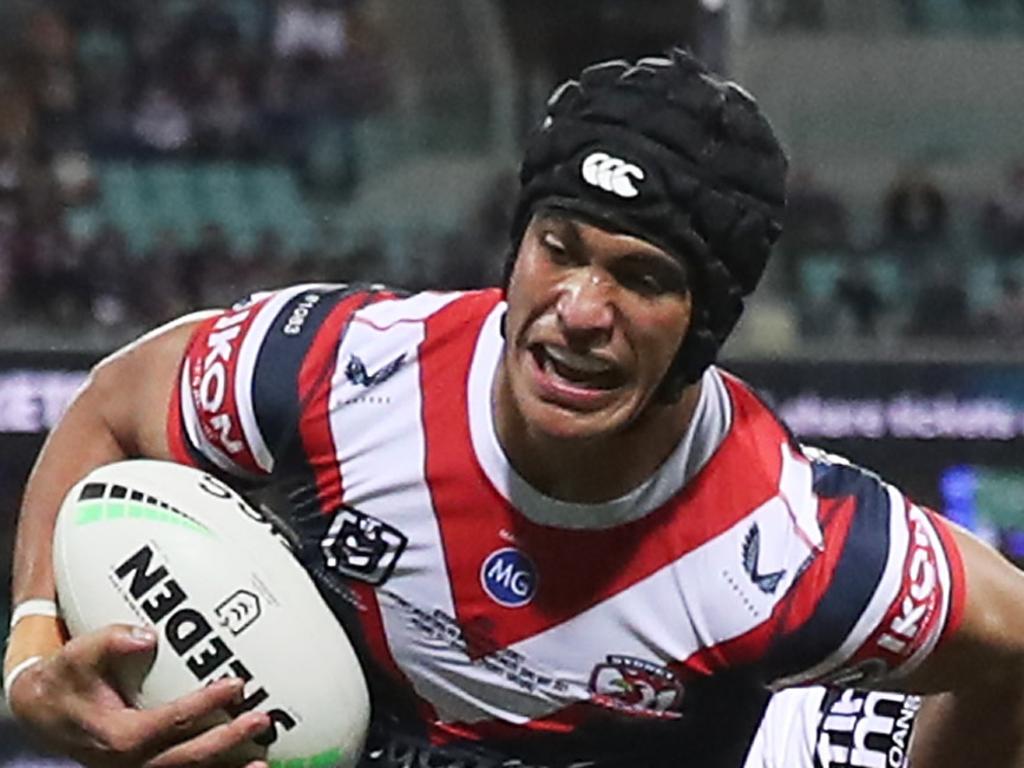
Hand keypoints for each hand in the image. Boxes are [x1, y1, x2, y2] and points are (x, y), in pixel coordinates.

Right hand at [8, 624, 270, 767]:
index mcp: (116, 736)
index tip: (235, 684)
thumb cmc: (67, 681)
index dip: (204, 706)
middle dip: (226, 741)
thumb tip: (145, 635)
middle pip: (185, 757)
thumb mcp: (77, 656)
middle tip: (260, 719)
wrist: (42, 712)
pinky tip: (244, 766)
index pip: (169, 724)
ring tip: (262, 760)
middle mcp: (128, 762)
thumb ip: (109, 642)